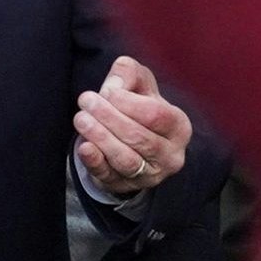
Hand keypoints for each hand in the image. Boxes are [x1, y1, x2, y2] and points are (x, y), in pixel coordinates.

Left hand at [74, 56, 190, 196]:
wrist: (132, 144)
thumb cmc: (139, 109)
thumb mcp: (139, 85)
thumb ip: (129, 73)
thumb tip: (115, 84)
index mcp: (179, 127)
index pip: (156, 115)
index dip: (128, 102)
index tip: (107, 91)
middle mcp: (170, 155)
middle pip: (140, 137)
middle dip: (110, 117)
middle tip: (86, 101)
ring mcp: (150, 175)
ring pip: (125, 159)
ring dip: (101, 137)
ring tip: (81, 119)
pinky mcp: (126, 186)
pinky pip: (109, 176)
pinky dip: (96, 162)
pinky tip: (85, 147)